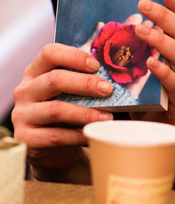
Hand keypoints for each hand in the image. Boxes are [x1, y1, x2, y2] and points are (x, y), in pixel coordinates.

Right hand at [12, 44, 113, 176]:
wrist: (50, 150)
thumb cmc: (66, 114)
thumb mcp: (71, 94)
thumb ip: (85, 83)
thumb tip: (122, 77)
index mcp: (35, 72)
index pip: (49, 53)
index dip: (74, 56)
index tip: (97, 65)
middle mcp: (25, 90)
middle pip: (54, 80)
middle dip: (85, 83)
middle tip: (108, 89)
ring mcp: (22, 114)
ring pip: (56, 109)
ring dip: (86, 113)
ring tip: (107, 117)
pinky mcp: (26, 138)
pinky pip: (56, 136)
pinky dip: (77, 135)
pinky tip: (93, 134)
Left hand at [134, 0, 174, 127]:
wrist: (158, 137)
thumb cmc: (145, 98)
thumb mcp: (137, 68)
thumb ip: (129, 48)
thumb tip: (105, 21)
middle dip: (165, 15)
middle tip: (143, 5)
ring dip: (162, 39)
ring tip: (142, 31)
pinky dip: (165, 72)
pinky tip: (151, 63)